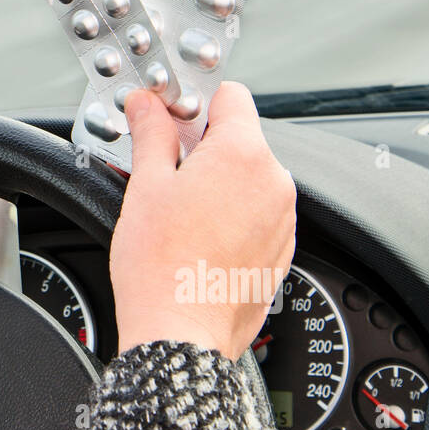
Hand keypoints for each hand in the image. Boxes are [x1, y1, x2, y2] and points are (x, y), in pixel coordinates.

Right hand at [109, 82, 295, 360]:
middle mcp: (274, 182)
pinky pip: (257, 214)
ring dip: (217, 183)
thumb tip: (147, 104)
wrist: (180, 334)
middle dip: (203, 147)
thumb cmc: (162, 268)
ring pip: (248, 178)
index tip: (170, 115)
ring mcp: (282, 219)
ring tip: (178, 212)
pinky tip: (197, 236)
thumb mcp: (146, 185)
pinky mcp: (280, 251)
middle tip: (163, 170)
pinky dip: (231, 216)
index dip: (195, 101)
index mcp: (243, 154)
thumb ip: (151, 132)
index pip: (231, 95)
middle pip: (240, 139)